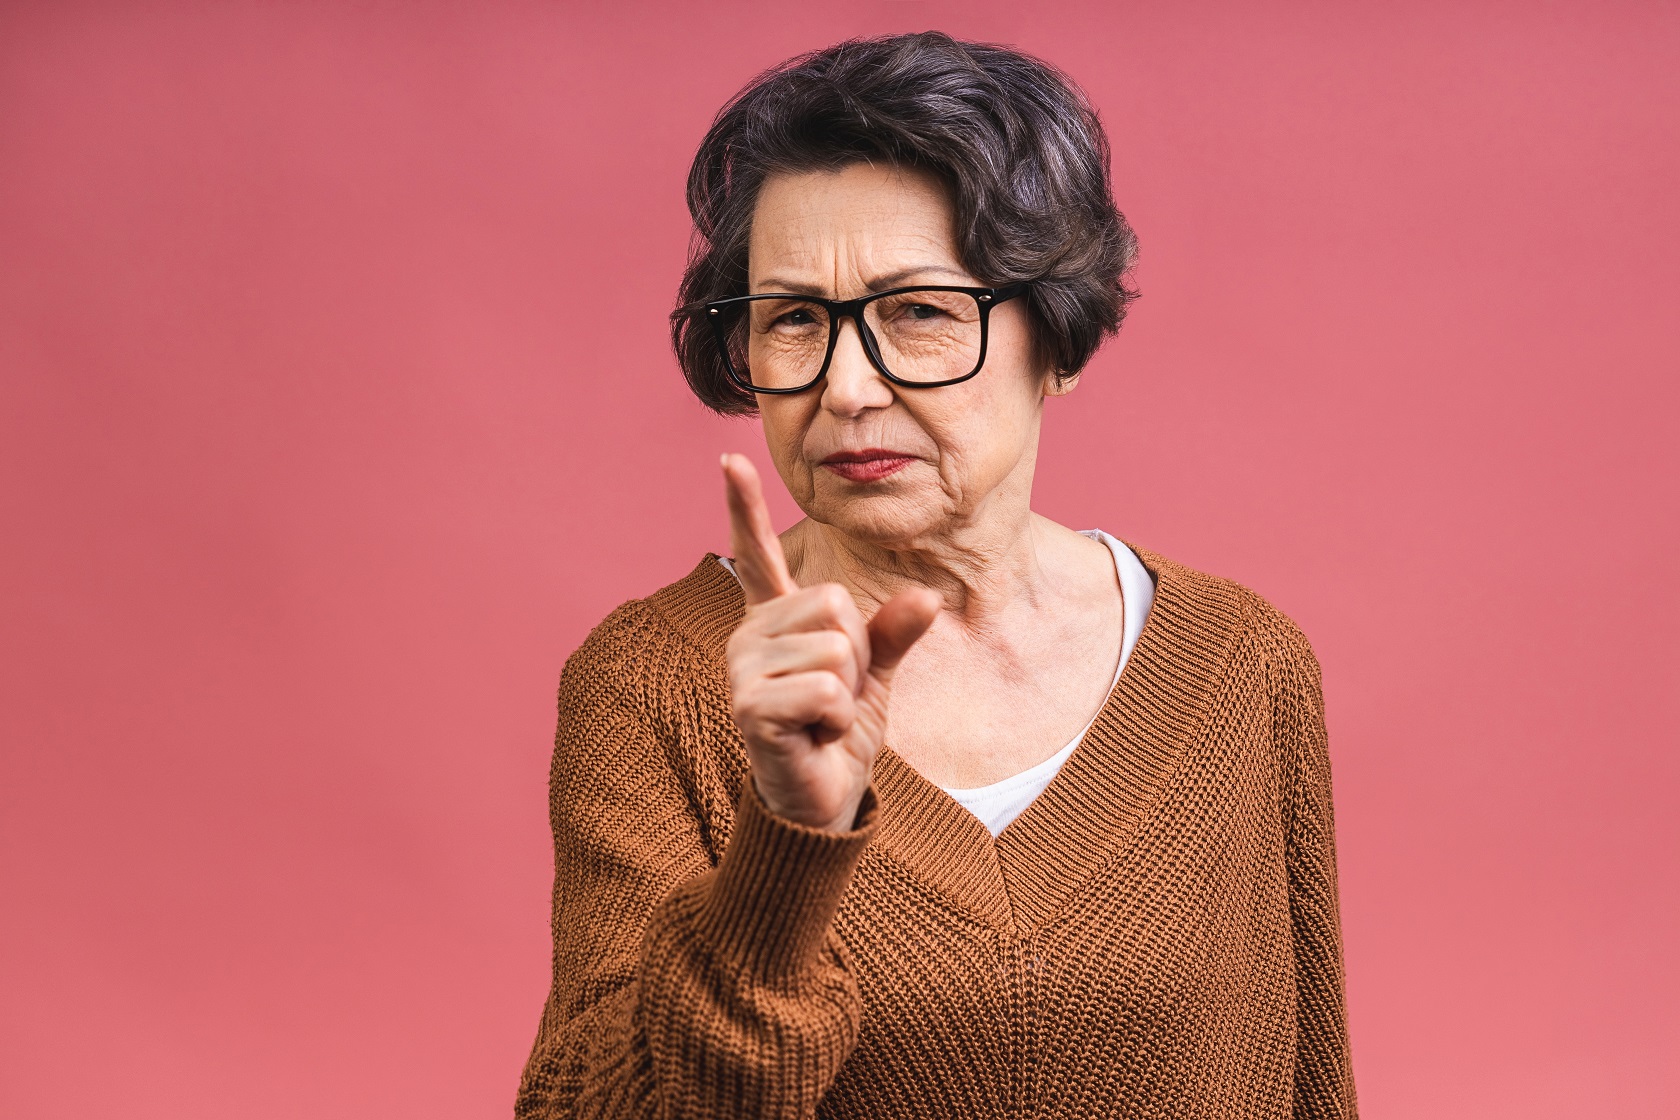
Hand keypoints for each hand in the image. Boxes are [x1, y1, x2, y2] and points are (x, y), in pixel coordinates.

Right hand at [721, 453, 939, 832]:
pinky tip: (816, 736)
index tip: (730, 458)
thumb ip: (895, 632)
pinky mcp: (750, 706)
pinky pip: (827, 689)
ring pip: (837, 648)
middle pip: (836, 603)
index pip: (758, 554)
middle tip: (835, 697)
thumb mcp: (876, 674)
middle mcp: (748, 635)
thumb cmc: (838, 733)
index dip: (743, 506)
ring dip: (850, 691)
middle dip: (858, 655)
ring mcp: (744, 669)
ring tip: (823, 718)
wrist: (822, 801)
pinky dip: (840, 718)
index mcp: (774, 619)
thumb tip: (926, 596)